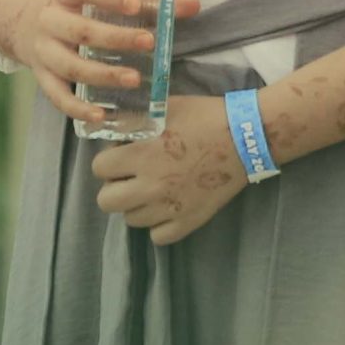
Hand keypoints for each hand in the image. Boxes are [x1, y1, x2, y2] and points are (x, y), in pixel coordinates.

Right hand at [7, 0, 203, 128]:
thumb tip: (194, 5)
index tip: (135, 4)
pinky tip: (101, 114)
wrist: (25, 23)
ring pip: (71, 66)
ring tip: (134, 79)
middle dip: (115, 38)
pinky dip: (77, 108)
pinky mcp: (43, 78)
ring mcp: (44, 51)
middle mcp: (49, 21)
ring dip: (103, 74)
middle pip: (80, 30)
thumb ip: (147, 0)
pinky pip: (57, 97)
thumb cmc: (78, 8)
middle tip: (148, 42)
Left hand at [91, 96, 247, 244]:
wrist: (246, 137)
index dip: (108, 160)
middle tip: (130, 177)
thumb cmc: (205, 116)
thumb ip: (135, 119)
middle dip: (114, 187)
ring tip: (152, 190)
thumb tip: (111, 127)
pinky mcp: (189, 222)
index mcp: (141, 155)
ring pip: (131, 220)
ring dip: (136, 205)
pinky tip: (167, 207)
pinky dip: (159, 224)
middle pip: (106, 202)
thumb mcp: (166, 107)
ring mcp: (169, 208)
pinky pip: (158, 236)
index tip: (120, 156)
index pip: (99, 168)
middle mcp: (150, 186)